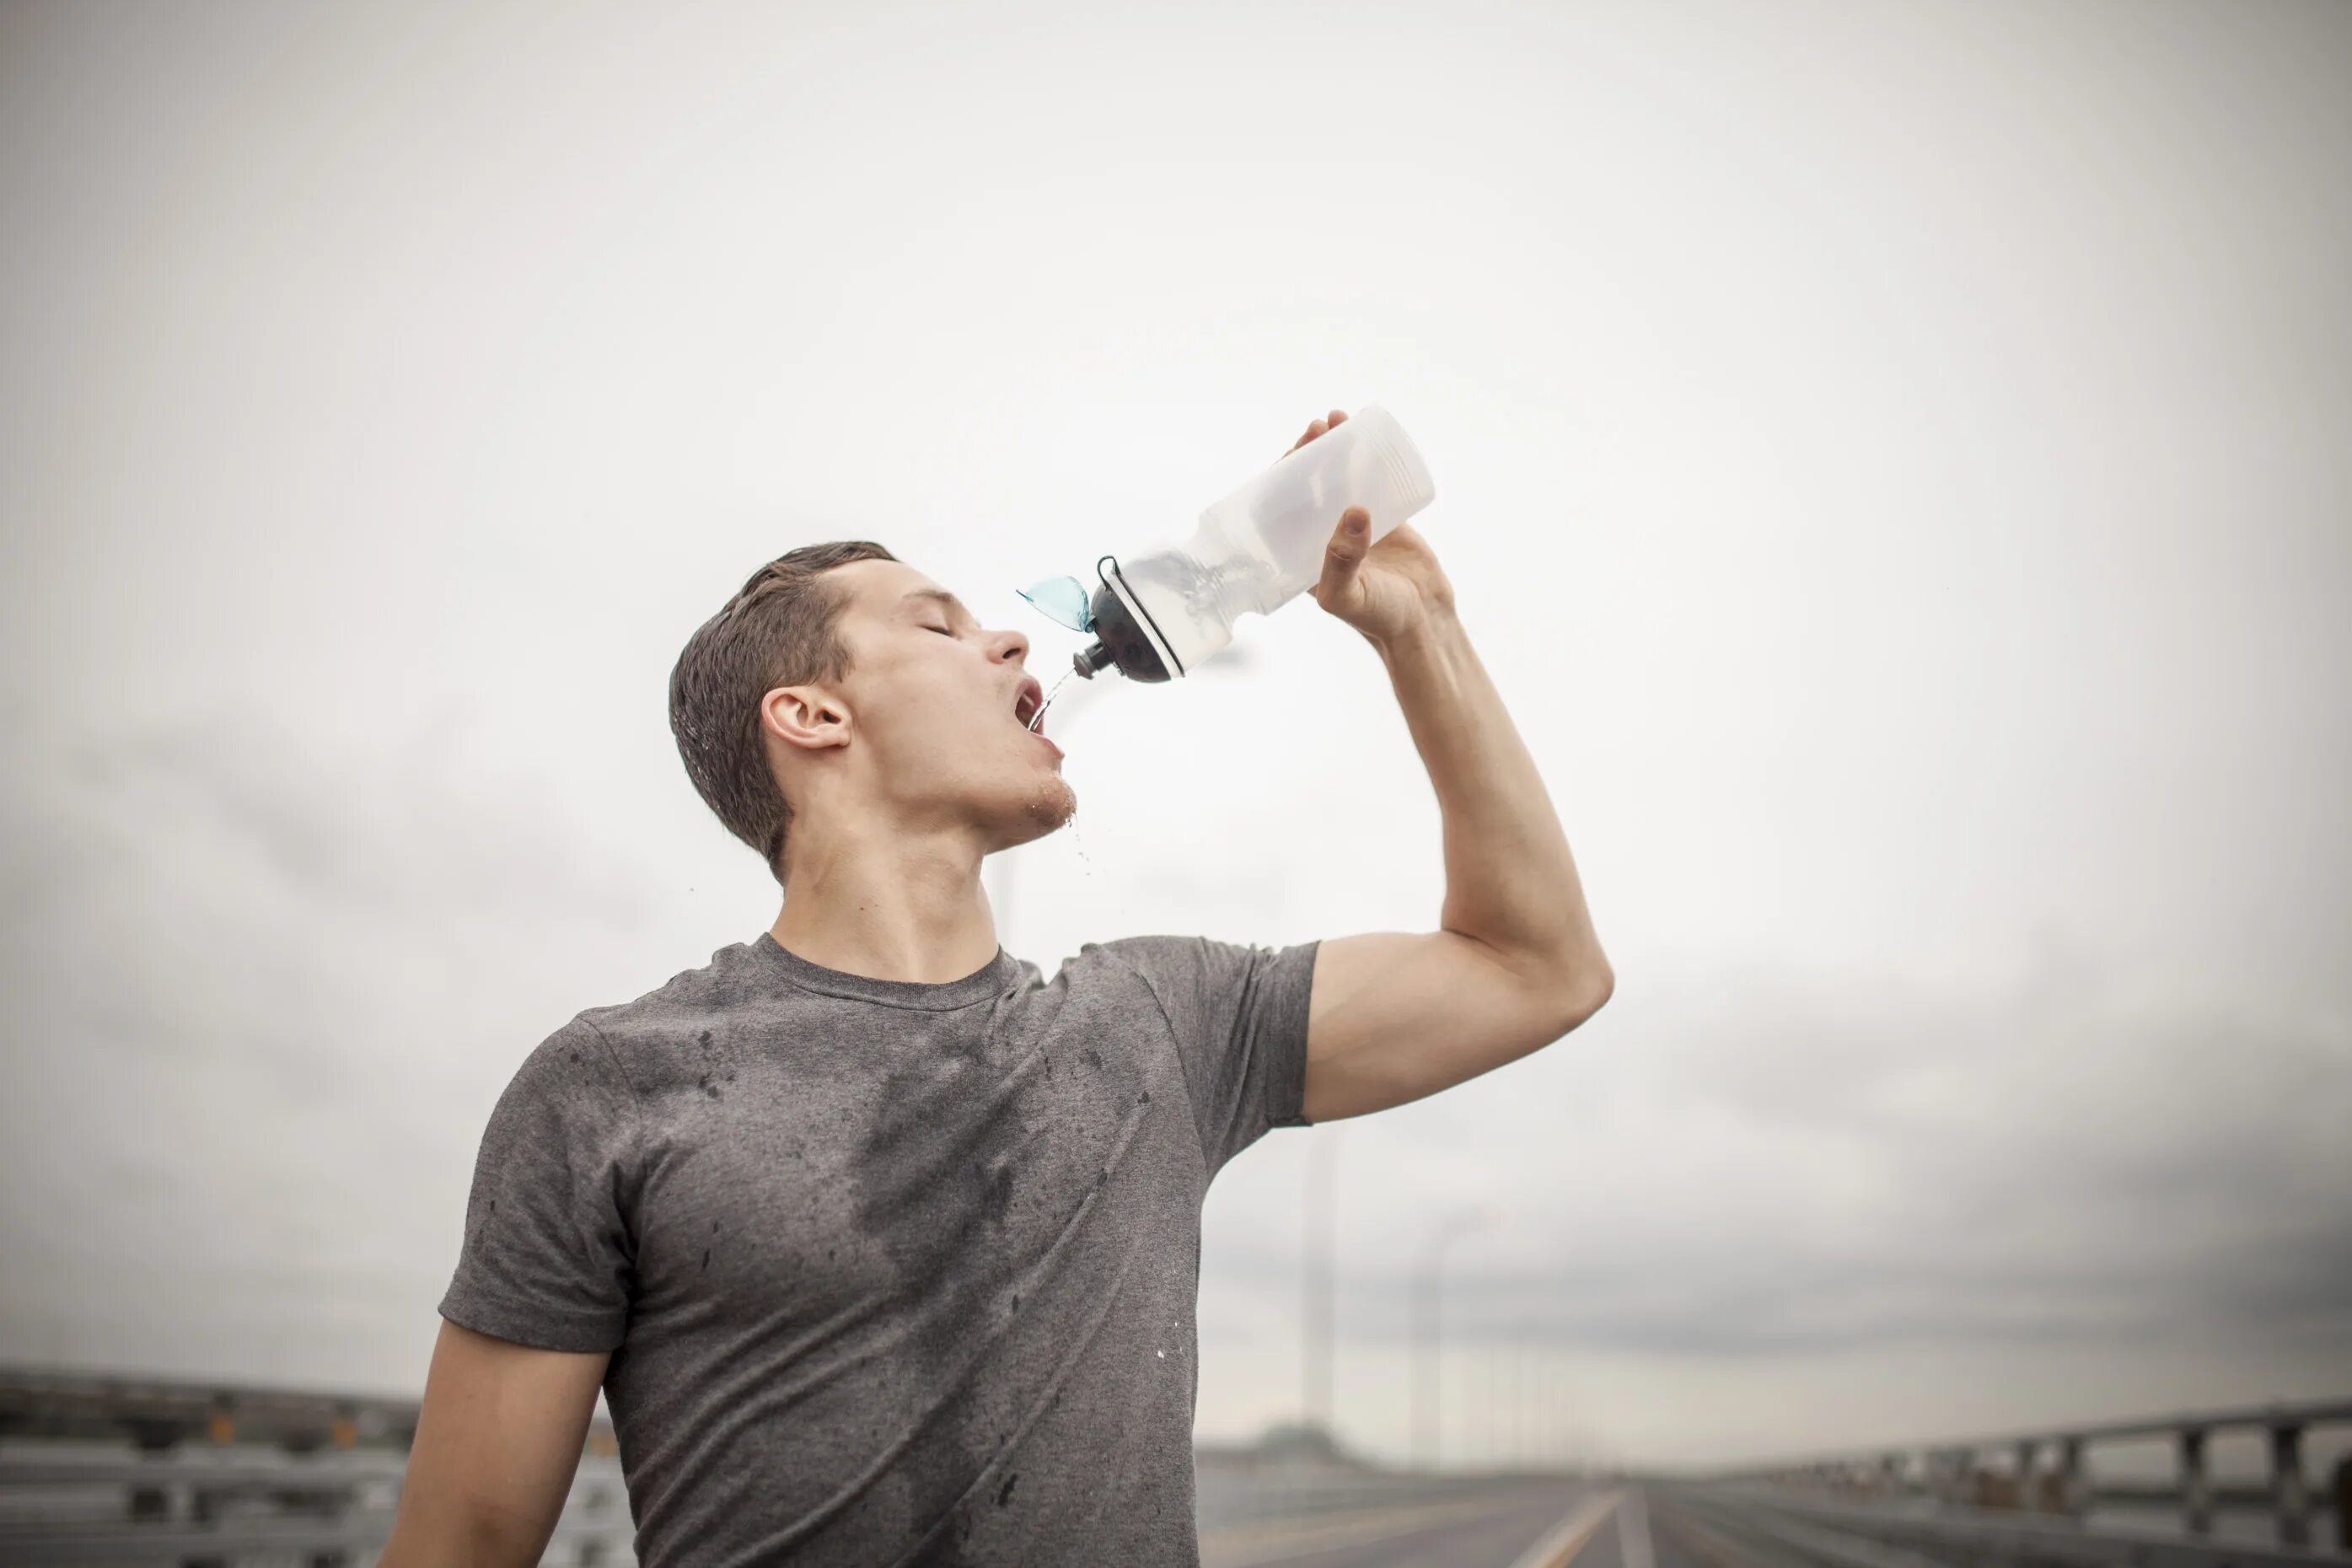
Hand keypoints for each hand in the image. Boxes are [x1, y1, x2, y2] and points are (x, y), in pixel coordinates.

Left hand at [1287, 409, 1455, 649]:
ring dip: (1334, 448)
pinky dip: (1365, 457)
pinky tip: (1365, 435)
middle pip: (1307, 484)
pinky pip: (1370, 481)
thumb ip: (1341, 560)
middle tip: (1318, 427)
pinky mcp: (1384, 519)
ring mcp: (1352, 525)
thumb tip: (1352, 510)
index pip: (1281, 507)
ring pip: (1337, 477)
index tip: (1293, 450)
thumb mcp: (1349, 595)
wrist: (1424, 621)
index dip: (1281, 476)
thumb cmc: (1378, 617)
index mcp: (1301, 554)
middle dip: (1308, 453)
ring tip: (1338, 418)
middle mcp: (1322, 536)